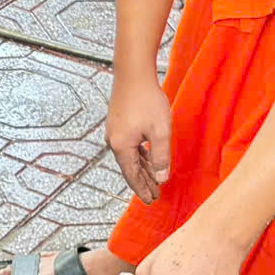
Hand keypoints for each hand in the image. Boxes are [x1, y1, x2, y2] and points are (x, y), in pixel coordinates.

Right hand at [106, 76, 173, 204]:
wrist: (133, 73)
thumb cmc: (148, 100)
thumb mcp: (160, 132)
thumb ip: (161, 157)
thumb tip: (161, 178)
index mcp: (121, 147)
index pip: (132, 176)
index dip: (142, 189)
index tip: (150, 200)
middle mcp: (113, 141)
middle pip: (130, 168)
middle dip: (143, 182)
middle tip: (154, 196)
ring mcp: (114, 131)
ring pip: (130, 157)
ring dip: (142, 169)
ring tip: (153, 179)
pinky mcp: (118, 122)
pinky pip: (129, 146)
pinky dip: (139, 155)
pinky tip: (147, 157)